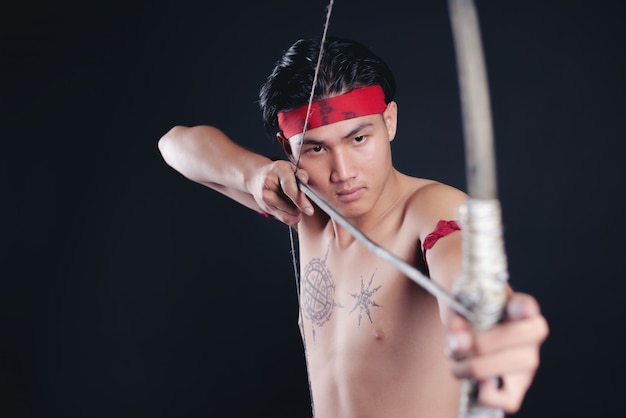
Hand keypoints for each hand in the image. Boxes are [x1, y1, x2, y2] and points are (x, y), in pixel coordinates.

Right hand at [250, 159, 313, 225]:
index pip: (289, 188)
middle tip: (304, 202)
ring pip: (286, 214)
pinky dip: (291, 217)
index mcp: (279, 169)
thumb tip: (304, 180)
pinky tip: (292, 210)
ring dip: (295, 212)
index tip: (309, 210)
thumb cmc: (279, 172)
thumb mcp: (291, 168)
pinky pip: (283, 218)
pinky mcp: (264, 207)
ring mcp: (264, 196)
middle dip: (300, 207)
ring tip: (295, 203)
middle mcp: (268, 183)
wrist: (257, 176)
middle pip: (289, 205)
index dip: (300, 200)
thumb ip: (301, 174)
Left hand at [445, 292, 548, 412]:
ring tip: (458, 364)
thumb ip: (456, 319)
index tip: (514, 307)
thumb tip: (460, 342)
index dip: (523, 308)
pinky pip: (509, 400)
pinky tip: (475, 382)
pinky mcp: (517, 385)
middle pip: (515, 339)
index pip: (526, 306)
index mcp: (516, 307)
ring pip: (510, 371)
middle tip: (458, 345)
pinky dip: (487, 394)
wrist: (466, 327)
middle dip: (481, 346)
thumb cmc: (467, 312)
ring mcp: (527, 361)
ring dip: (475, 368)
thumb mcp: (456, 308)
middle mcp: (529, 335)